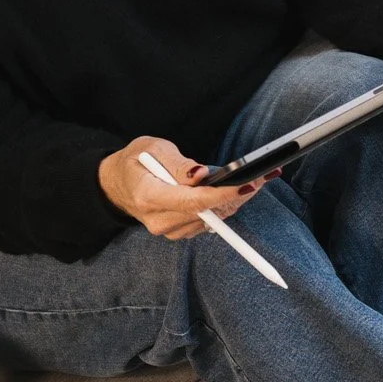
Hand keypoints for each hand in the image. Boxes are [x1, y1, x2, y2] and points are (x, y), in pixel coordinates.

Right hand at [98, 137, 271, 240]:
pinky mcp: (180, 232)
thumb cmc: (134, 162)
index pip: (193, 201)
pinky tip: (240, 191)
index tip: (248, 184)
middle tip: (266, 175)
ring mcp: (170, 230)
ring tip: (259, 179)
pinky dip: (226, 206)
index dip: (223, 194)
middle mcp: (159, 220)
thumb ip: (177, 163)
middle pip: (208, 212)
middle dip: (239, 194)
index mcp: (149, 197)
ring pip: (214, 218)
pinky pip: (210, 221)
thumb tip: (202, 174)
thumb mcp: (151, 149)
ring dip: (237, 200)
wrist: (116, 186)